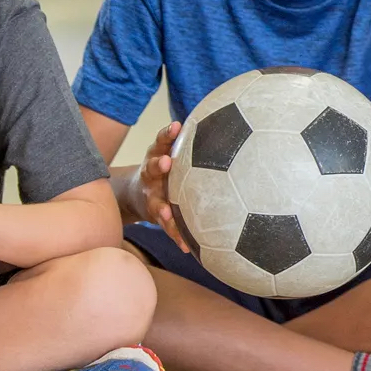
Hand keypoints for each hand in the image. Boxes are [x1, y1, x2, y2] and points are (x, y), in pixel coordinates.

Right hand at [139, 122, 191, 251]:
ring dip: (162, 206)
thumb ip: (194, 143)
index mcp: (159, 156)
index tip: (175, 126)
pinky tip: (186, 246)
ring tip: (167, 212)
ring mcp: (150, 195)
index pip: (161, 142)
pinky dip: (175, 235)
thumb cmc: (168, 170)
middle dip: (157, 164)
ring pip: (154, 201)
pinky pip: (165, 227)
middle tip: (165, 162)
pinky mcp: (154, 215)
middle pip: (151, 167)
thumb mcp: (175, 154)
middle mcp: (151, 174)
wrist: (137, 194)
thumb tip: (232, 123)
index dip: (166, 134)